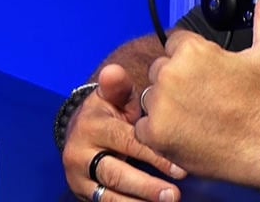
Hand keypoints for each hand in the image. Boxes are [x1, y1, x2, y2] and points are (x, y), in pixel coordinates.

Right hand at [62, 63, 186, 201]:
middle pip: (116, 173)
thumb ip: (118, 86)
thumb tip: (113, 71)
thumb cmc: (110, 110)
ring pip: (108, 194)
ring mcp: (79, 177)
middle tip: (175, 194)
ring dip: (139, 201)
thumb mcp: (113, 96)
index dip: (154, 156)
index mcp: (92, 126)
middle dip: (147, 186)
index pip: (126, 142)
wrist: (81, 130)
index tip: (181, 169)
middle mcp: (80, 153)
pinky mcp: (82, 193)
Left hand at [135, 0, 259, 188]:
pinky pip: (144, 127)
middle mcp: (170, 74)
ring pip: (152, 97)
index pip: (176, 45)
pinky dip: (160, 132)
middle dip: (178, 82)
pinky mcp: (154, 134)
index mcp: (192, 50)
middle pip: (162, 70)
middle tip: (206, 98)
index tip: (210, 76)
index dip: (194, 60)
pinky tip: (185, 133)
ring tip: (196, 116)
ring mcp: (160, 105)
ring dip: (167, 105)